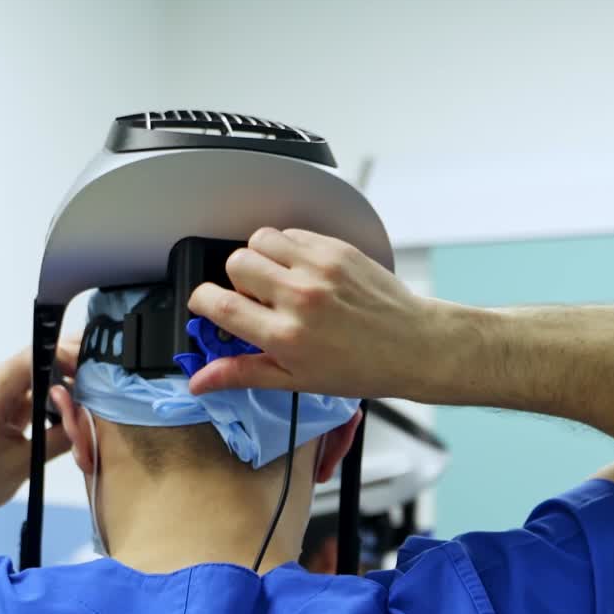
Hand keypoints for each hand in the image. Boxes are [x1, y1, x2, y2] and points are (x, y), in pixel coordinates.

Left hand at [0, 339, 78, 528]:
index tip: (92, 368)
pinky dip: (46, 396)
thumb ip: (58, 438)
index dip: (65, 357)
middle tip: (98, 378)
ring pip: (31, 375)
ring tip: (87, 395)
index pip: (31, 359)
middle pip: (33, 360)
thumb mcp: (23, 465)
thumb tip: (87, 419)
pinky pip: (24, 390)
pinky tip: (65, 408)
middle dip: (66, 365)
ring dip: (58, 382)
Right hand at [186, 228, 450, 399]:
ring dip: (261, 258)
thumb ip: (243, 374)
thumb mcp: (296, 380)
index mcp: (286, 336)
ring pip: (260, 239)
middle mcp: (299, 297)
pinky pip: (292, 233)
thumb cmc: (361, 367)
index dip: (201, 302)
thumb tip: (201, 380)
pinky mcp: (336, 249)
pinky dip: (289, 248)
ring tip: (278, 281)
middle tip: (256, 299)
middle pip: (235, 263)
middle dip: (236, 281)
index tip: (206, 305)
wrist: (412, 345)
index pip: (218, 305)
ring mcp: (319, 268)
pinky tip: (302, 272)